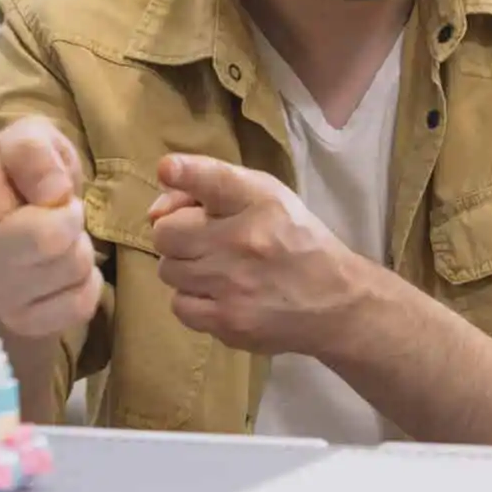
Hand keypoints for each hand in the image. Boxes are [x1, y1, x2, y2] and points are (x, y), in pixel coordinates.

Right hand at [0, 117, 101, 338]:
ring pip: (73, 266)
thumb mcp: (31, 141)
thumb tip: (53, 193)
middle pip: (48, 237)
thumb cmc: (25, 177)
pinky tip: (62, 272)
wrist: (30, 222)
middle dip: (69, 215)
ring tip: (56, 238)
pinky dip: (87, 281)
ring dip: (79, 246)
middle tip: (56, 208)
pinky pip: (82, 301)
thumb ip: (34, 150)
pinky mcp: (25, 322)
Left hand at [147, 154, 372, 354]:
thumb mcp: (269, 198)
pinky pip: (179, 305)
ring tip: (215, 270)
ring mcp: (234, 285)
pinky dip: (192, 301)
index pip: (215, 180)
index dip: (186, 173)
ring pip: (168, 270)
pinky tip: (218, 295)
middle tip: (202, 242)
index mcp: (261, 201)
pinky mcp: (228, 322)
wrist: (336, 302)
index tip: (168, 169)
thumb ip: (212, 188)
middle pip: (167, 233)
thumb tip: (155, 210)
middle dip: (178, 236)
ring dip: (185, 269)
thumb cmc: (296, 241)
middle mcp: (245, 240)